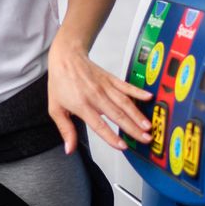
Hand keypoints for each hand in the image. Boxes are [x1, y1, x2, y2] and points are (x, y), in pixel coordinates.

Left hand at [47, 36, 151, 152]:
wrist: (65, 57)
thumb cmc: (60, 82)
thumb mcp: (55, 109)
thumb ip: (66, 130)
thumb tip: (70, 148)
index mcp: (82, 105)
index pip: (99, 124)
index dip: (111, 136)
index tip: (122, 146)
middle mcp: (96, 96)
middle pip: (117, 115)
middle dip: (133, 129)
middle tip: (145, 139)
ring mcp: (105, 87)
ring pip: (125, 102)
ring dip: (138, 114)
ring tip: (148, 125)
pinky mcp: (111, 79)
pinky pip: (126, 86)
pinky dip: (138, 91)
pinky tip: (149, 97)